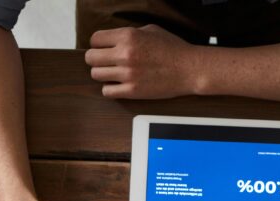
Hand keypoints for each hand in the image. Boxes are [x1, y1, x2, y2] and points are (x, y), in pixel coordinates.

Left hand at [85, 25, 201, 98]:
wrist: (188, 69)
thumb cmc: (172, 49)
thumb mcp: (150, 30)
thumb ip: (129, 34)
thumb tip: (114, 39)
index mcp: (128, 36)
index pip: (95, 39)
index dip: (97, 44)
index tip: (102, 49)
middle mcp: (125, 54)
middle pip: (91, 58)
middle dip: (96, 59)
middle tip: (104, 62)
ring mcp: (128, 74)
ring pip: (96, 75)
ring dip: (102, 74)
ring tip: (112, 74)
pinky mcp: (132, 91)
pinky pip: (107, 91)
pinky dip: (110, 89)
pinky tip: (118, 85)